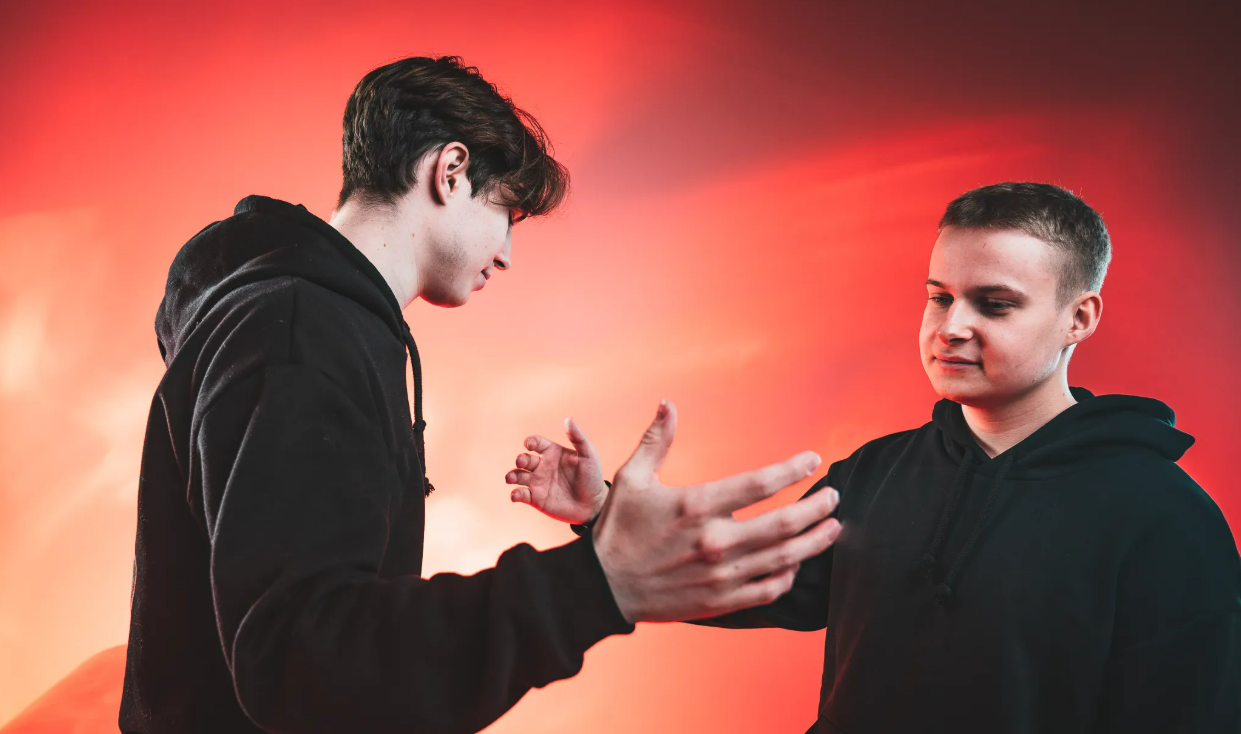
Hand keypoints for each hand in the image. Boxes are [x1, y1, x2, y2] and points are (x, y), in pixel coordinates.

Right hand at [505, 417, 607, 523]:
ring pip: (518, 476)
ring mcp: (538, 483)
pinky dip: (515, 494)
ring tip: (511, 478)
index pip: (536, 442)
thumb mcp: (589, 455)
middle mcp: (542, 466)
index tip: (529, 444)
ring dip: (511, 475)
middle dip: (520, 459)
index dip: (530, 441)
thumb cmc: (592, 478)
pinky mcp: (536, 499)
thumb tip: (568, 419)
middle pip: (524, 459)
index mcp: (553, 453)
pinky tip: (516, 494)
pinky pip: (520, 494)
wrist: (594, 506)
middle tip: (522, 462)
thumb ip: (578, 437)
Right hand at [593, 400, 842, 623]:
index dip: (793, 470)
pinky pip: (768, 589)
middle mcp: (713, 541)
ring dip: (815, 541)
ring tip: (833, 527)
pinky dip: (789, 575)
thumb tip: (668, 403)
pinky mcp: (720, 601)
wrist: (601, 587)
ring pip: (784, 558)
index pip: (759, 484)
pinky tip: (797, 562)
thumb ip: (656, 440)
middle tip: (834, 497)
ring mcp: (720, 575)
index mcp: (695, 506)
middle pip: (783, 524)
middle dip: (817, 508)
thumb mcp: (631, 478)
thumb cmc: (617, 528)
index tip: (813, 460)